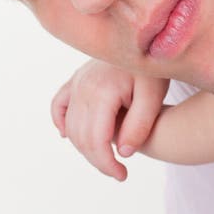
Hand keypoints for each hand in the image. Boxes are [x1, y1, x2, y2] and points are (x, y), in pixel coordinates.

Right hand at [51, 60, 168, 180]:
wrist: (146, 38)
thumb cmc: (152, 68)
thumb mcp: (154, 96)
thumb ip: (140, 125)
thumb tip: (123, 153)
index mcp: (102, 91)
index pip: (96, 140)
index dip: (107, 164)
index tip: (123, 175)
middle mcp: (83, 86)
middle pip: (81, 137)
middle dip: (98, 160)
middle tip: (118, 171)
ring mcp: (77, 81)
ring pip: (71, 126)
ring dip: (84, 147)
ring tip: (106, 157)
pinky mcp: (76, 78)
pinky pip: (59, 103)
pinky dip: (61, 121)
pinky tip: (67, 134)